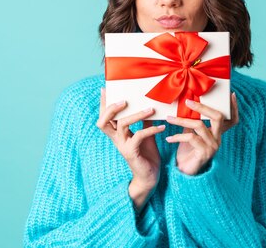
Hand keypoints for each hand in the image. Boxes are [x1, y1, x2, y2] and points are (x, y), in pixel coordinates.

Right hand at [96, 88, 165, 209]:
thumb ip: (143, 121)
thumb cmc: (146, 154)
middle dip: (111, 108)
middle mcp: (116, 139)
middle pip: (103, 121)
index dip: (103, 104)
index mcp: (116, 133)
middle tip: (125, 100)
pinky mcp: (132, 152)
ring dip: (137, 114)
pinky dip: (151, 129)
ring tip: (151, 109)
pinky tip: (162, 127)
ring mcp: (122, 146)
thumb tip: (148, 103)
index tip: (105, 89)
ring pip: (123, 125)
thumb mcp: (145, 134)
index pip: (104, 116)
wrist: (150, 176)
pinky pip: (139, 136)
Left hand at [165, 92, 238, 175]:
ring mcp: (212, 146)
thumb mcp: (191, 133)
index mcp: (217, 133)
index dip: (234, 108)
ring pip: (199, 125)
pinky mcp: (204, 153)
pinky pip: (191, 138)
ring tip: (169, 119)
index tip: (231, 95)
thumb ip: (192, 121)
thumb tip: (187, 105)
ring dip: (181, 120)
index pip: (232, 119)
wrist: (184, 172)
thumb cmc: (187, 151)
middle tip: (188, 102)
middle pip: (218, 117)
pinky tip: (169, 138)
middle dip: (202, 107)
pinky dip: (177, 136)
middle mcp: (218, 139)